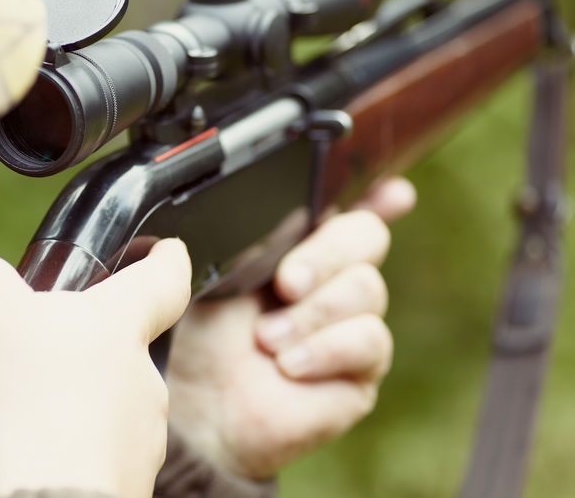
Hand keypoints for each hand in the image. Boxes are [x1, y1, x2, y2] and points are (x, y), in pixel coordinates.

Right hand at [0, 239, 190, 497]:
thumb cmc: (15, 404)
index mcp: (118, 324)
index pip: (165, 277)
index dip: (163, 258)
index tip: (163, 251)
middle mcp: (143, 379)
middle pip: (120, 349)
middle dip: (81, 350)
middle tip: (27, 363)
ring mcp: (140, 439)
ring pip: (107, 408)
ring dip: (70, 408)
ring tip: (17, 422)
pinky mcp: (125, 487)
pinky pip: (95, 460)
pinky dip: (64, 457)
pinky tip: (26, 463)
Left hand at [165, 177, 415, 478]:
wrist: (201, 404)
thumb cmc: (205, 335)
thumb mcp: (223, 268)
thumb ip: (265, 235)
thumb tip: (306, 209)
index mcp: (299, 244)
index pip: (349, 209)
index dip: (377, 194)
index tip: (394, 191)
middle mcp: (331, 278)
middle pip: (365, 236)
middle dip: (323, 256)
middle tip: (285, 283)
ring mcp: (351, 322)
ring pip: (368, 287)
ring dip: (312, 312)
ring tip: (267, 339)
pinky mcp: (362, 369)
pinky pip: (369, 339)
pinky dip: (325, 349)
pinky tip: (289, 364)